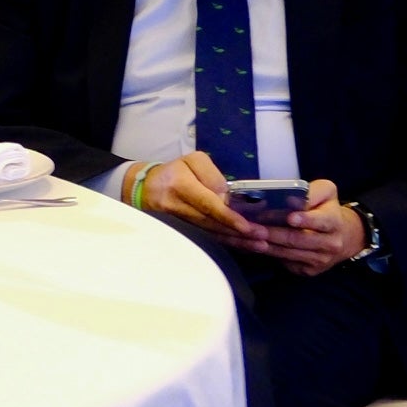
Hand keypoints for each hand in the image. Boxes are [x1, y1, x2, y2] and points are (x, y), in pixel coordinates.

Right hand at [137, 150, 257, 243]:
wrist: (144, 188)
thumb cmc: (174, 171)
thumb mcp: (191, 160)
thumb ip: (211, 174)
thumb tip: (225, 196)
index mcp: (180, 185)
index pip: (207, 204)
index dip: (227, 217)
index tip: (247, 226)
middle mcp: (177, 206)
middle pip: (210, 223)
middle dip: (237, 232)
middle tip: (262, 238)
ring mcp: (177, 222)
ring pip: (209, 234)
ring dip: (235, 241)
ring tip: (259, 245)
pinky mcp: (181, 231)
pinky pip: (205, 238)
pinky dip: (225, 243)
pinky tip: (242, 246)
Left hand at [254, 178, 368, 276]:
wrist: (343, 237)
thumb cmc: (326, 210)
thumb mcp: (326, 193)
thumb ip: (311, 192)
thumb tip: (288, 197)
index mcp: (335, 222)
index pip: (321, 221)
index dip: (305, 220)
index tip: (290, 218)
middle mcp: (330, 244)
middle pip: (298, 239)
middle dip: (273, 233)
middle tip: (252, 227)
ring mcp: (319, 260)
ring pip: (287, 253)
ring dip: (264, 245)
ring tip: (246, 235)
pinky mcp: (307, 270)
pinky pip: (283, 262)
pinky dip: (265, 253)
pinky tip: (251, 245)